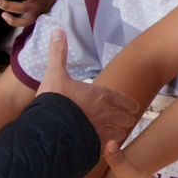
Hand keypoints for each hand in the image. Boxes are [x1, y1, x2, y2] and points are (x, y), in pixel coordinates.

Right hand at [37, 33, 138, 148]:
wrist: (44, 127)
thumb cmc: (51, 100)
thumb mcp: (54, 73)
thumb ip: (58, 53)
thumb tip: (57, 30)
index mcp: (101, 95)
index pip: (125, 100)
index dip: (128, 104)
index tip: (132, 107)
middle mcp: (106, 113)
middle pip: (126, 117)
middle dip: (125, 119)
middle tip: (123, 120)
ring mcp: (102, 130)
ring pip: (121, 133)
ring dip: (119, 133)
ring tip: (115, 133)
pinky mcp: (94, 145)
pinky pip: (109, 148)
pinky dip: (109, 147)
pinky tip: (103, 147)